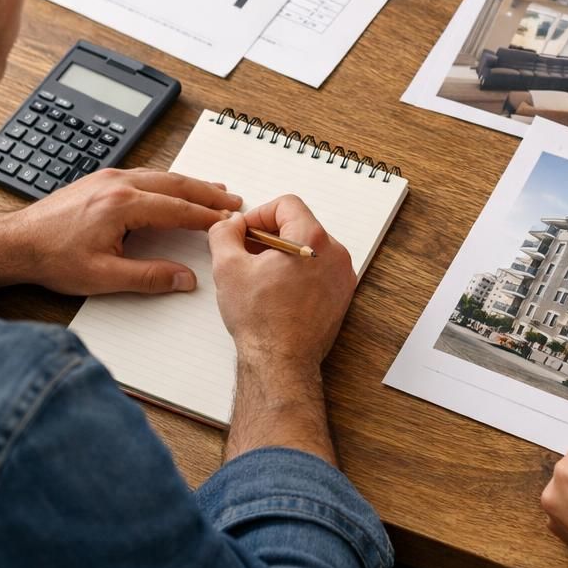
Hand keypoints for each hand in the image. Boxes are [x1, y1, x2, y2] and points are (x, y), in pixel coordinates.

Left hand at [0, 168, 239, 294]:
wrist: (15, 243)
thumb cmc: (52, 258)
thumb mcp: (103, 277)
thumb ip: (149, 278)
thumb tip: (184, 279)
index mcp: (121, 205)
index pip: (177, 208)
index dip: (206, 217)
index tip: (228, 222)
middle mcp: (117, 184)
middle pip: (175, 184)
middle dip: (207, 193)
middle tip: (232, 200)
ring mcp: (108, 178)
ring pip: (161, 175)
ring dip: (189, 184)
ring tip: (214, 190)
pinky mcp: (99, 180)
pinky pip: (144, 175)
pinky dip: (168, 181)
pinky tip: (174, 187)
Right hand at [207, 195, 356, 366]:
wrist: (281, 363)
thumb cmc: (261, 322)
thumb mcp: (228, 267)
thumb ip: (225, 232)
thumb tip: (231, 223)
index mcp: (313, 240)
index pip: (287, 204)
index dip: (259, 214)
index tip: (245, 232)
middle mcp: (335, 255)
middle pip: (299, 225)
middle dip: (270, 235)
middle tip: (247, 254)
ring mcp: (342, 277)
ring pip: (309, 248)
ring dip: (283, 254)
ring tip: (260, 275)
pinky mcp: (341, 296)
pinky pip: (319, 270)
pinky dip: (298, 272)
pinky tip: (276, 291)